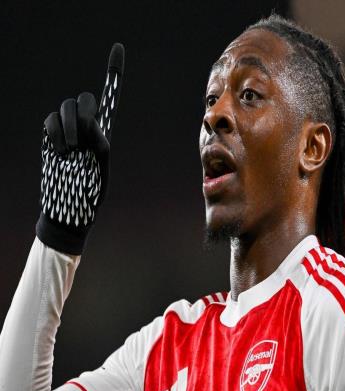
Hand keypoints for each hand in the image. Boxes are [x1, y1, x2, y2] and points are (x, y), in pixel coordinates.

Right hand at [36, 43, 124, 253]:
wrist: (67, 211)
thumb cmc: (89, 196)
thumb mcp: (102, 173)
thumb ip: (100, 147)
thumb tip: (93, 126)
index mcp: (104, 134)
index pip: (110, 99)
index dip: (113, 73)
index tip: (118, 47)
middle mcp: (87, 129)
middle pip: (87, 100)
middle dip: (85, 117)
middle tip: (82, 143)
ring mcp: (67, 133)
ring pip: (68, 107)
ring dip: (71, 127)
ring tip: (71, 151)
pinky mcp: (49, 138)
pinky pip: (50, 121)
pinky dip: (55, 133)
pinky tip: (59, 152)